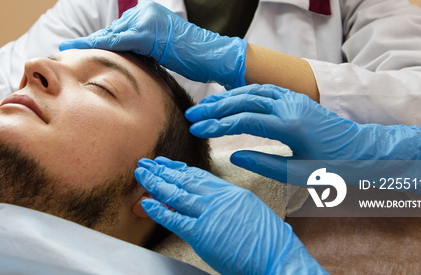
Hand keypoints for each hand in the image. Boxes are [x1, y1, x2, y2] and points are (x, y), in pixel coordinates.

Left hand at [59, 0, 246, 88]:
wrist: (214, 56)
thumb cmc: (192, 58)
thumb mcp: (161, 48)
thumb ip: (141, 46)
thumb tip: (120, 55)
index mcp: (148, 12)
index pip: (117, 27)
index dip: (95, 39)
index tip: (74, 45)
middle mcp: (145, 10)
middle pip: (110, 29)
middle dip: (89, 42)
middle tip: (64, 47)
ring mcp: (146, 18)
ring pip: (111, 34)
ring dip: (90, 44)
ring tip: (67, 49)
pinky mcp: (148, 32)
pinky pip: (118, 40)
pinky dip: (100, 46)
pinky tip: (82, 49)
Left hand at [135, 157, 324, 274]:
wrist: (279, 259)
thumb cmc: (271, 243)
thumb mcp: (253, 213)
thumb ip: (232, 206)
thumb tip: (219, 205)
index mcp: (232, 192)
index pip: (199, 175)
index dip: (179, 168)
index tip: (165, 163)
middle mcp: (219, 198)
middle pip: (184, 179)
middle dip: (162, 170)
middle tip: (146, 163)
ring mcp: (210, 214)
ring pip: (176, 193)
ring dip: (155, 183)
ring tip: (141, 174)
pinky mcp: (202, 234)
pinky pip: (174, 219)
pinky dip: (158, 210)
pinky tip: (146, 202)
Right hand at [186, 84, 420, 187]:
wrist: (366, 151)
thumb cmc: (335, 167)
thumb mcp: (300, 174)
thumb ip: (264, 163)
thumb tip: (234, 154)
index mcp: (290, 126)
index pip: (244, 121)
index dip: (217, 125)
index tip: (198, 131)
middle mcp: (290, 106)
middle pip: (243, 101)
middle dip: (215, 108)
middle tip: (192, 116)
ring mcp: (293, 99)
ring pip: (252, 92)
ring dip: (226, 98)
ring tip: (205, 107)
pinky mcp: (296, 98)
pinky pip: (264, 90)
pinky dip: (243, 93)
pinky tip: (230, 99)